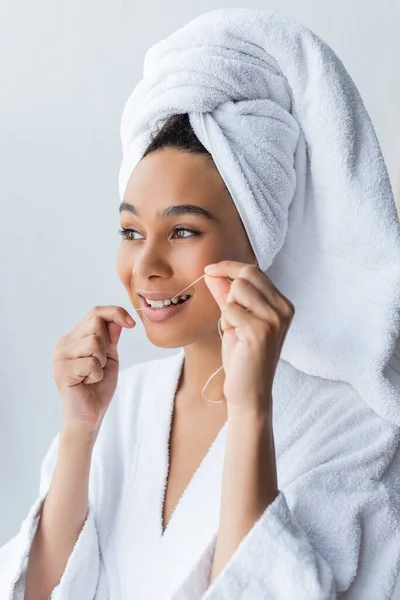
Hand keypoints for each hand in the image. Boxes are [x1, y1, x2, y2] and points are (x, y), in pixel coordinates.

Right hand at [53, 306, 135, 434]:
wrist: (89, 416)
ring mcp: (60, 357)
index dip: (116, 313)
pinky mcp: (62, 371)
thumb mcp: (110, 357)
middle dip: (107, 345)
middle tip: (100, 364)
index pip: (95, 312)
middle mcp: (63, 343)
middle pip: (96, 324)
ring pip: (94, 342)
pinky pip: (91, 363)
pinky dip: (97, 374)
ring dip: (101, 361)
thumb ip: (111, 337)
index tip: (132, 324)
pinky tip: (88, 382)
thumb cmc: (98, 387)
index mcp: (74, 337)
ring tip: (93, 375)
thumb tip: (117, 319)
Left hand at [204, 261, 294, 414]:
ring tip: (235, 329)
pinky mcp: (260, 331)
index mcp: (282, 304)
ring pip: (238, 289)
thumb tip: (211, 272)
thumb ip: (224, 295)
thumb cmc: (242, 357)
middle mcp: (283, 308)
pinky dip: (226, 323)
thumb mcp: (233, 320)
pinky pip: (230, 310)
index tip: (209, 269)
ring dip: (228, 308)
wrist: (249, 392)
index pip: (254, 271)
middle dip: (228, 289)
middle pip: (247, 274)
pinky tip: (235, 339)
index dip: (229, 267)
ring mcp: (275, 319)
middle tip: (228, 314)